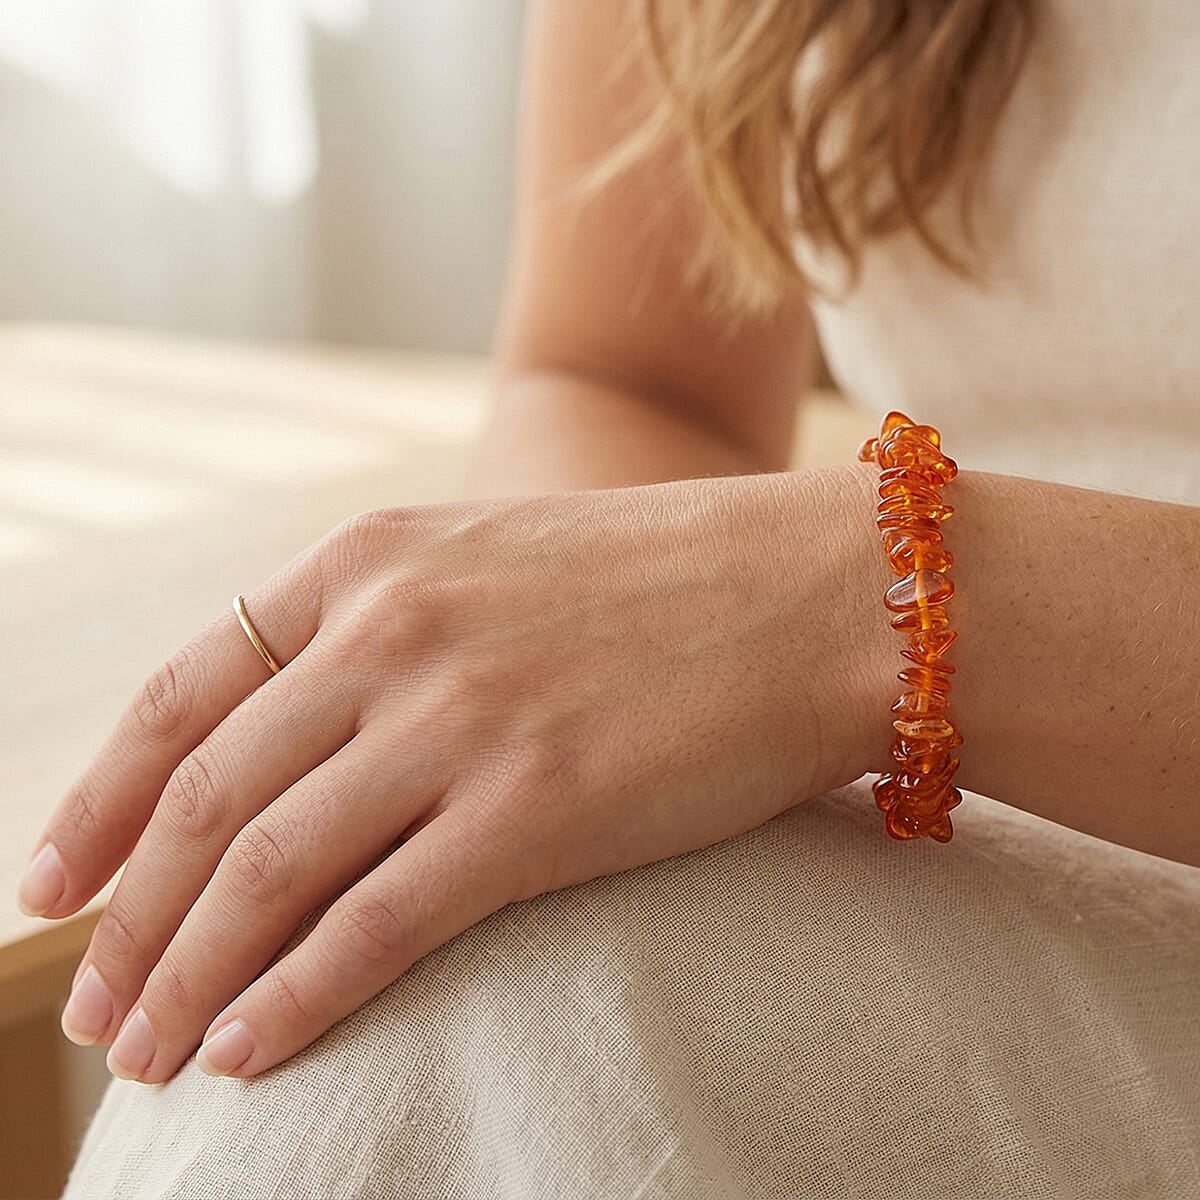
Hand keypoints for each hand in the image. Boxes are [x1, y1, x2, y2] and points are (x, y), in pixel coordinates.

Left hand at [17, 467, 881, 1082]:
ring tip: (147, 1057)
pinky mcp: (537, 809)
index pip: (183, 692)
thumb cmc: (664, 583)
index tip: (52, 884)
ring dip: (189, 975)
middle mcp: (394, 634)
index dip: (102, 798)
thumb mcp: (491, 564)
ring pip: (268, 868)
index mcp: (371, 565)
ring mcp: (461, 719)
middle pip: (208, 798)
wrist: (816, 591)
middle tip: (92, 1010)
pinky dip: (294, 995)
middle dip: (129, 918)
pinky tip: (248, 1051)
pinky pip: (374, 922)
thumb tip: (297, 731)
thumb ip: (387, 629)